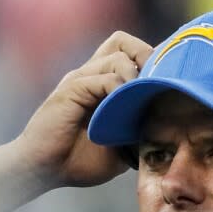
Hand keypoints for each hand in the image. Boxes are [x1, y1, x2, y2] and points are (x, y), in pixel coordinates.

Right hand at [12, 31, 152, 188]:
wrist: (44, 170)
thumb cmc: (79, 160)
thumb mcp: (120, 148)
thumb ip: (138, 134)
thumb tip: (167, 136)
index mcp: (102, 85)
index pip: (129, 54)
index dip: (151, 63)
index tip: (168, 85)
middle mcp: (91, 75)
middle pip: (122, 41)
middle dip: (145, 56)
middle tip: (157, 84)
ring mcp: (81, 80)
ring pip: (117, 55)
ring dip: (136, 76)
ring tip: (141, 101)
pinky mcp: (71, 90)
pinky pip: (102, 77)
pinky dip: (119, 89)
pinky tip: (124, 110)